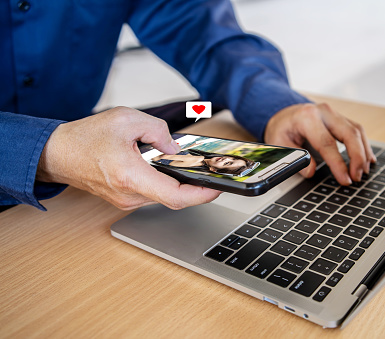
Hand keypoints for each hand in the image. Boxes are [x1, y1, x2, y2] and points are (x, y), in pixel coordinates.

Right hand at [37, 107, 220, 209]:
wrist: (58, 154)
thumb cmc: (85, 138)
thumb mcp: (125, 119)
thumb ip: (157, 129)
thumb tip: (174, 146)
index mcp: (130, 176)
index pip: (175, 196)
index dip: (201, 195)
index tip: (217, 188)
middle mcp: (129, 195)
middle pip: (174, 196)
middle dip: (193, 183)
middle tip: (208, 169)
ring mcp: (127, 201)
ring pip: (164, 195)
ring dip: (176, 180)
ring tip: (184, 163)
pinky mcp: (126, 199)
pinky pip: (153, 193)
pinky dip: (164, 181)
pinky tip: (164, 167)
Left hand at [264, 103, 375, 184]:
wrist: (284, 114)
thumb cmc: (282, 129)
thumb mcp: (279, 144)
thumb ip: (295, 158)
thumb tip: (310, 171)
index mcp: (307, 118)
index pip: (327, 143)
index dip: (338, 163)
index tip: (345, 179)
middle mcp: (324, 112)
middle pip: (349, 134)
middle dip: (357, 158)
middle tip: (357, 177)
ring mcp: (334, 114)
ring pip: (357, 131)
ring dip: (363, 153)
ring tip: (363, 172)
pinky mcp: (341, 118)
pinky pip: (357, 131)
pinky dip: (364, 146)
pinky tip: (367, 159)